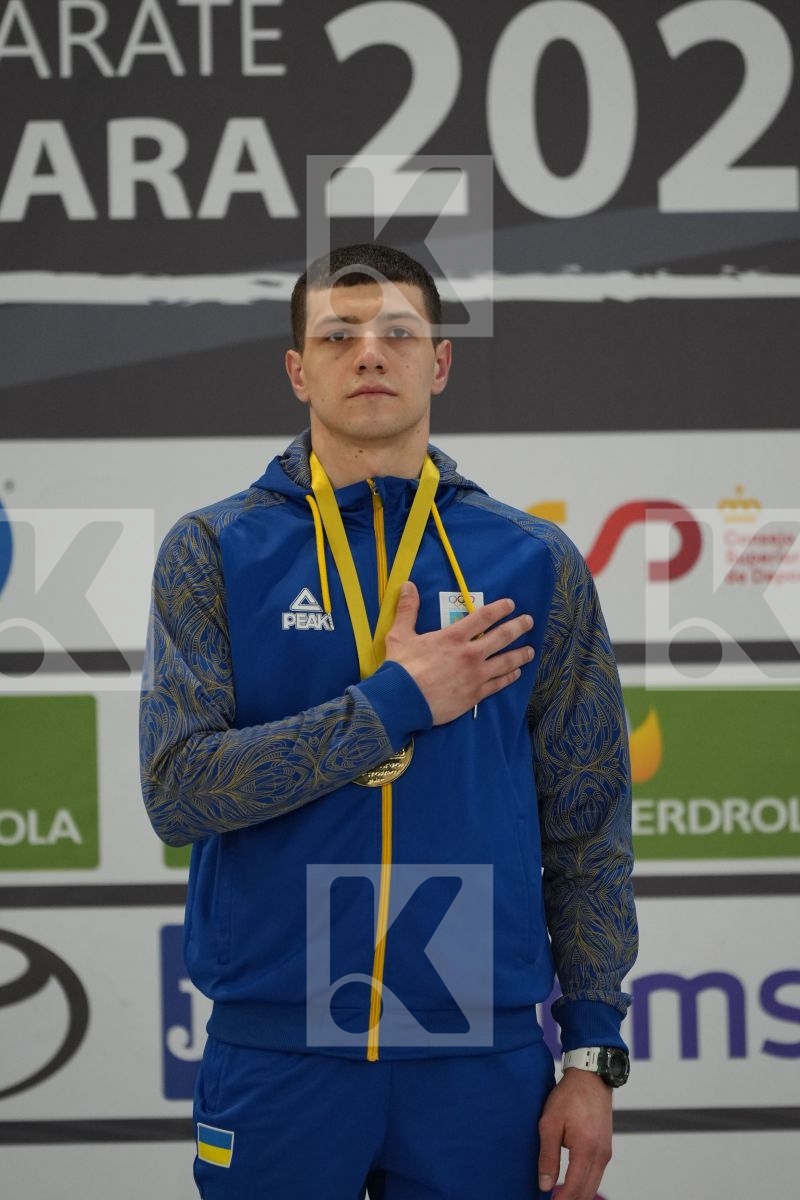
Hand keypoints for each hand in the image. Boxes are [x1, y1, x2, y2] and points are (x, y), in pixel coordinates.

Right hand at [384, 582, 533, 724]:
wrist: (402, 700)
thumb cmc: (401, 667)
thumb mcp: (400, 634)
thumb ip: (407, 609)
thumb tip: (408, 585)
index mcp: (453, 636)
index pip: (483, 617)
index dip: (500, 609)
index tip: (511, 604)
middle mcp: (470, 653)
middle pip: (502, 637)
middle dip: (518, 627)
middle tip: (529, 621)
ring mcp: (476, 675)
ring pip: (506, 662)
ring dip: (520, 654)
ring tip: (530, 651)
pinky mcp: (475, 695)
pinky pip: (498, 684)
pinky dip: (509, 677)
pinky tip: (516, 673)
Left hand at [537, 1069, 611, 1199]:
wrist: (591, 1077)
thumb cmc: (569, 1096)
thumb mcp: (550, 1123)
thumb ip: (547, 1156)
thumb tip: (544, 1185)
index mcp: (586, 1149)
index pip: (574, 1188)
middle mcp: (601, 1155)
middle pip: (587, 1192)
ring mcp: (606, 1152)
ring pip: (593, 1185)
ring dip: (578, 1195)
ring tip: (560, 1197)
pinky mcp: (606, 1148)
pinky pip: (596, 1175)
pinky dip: (585, 1185)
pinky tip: (572, 1186)